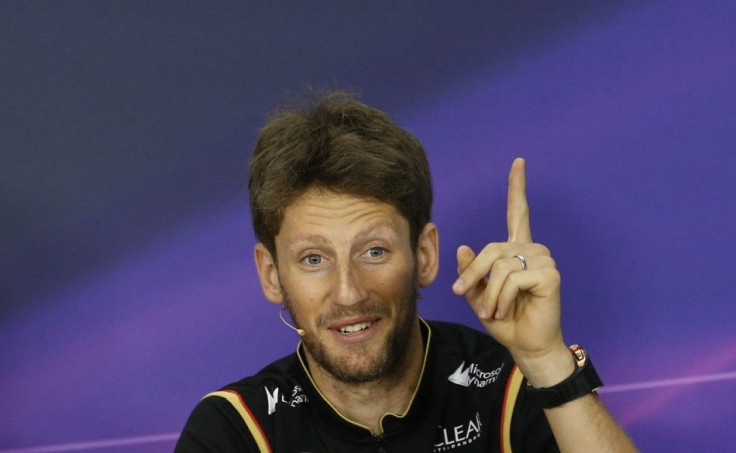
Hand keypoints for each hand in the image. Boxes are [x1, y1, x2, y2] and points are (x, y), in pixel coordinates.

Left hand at [452, 158, 570, 383]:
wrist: (526, 345)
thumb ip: (472, 271)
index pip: (518, 212)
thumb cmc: (504, 319)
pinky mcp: (550, 274)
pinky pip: (512, 278)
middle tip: (464, 294)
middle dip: (473, 274)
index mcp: (517, 250)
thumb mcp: (479, 293)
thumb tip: (464, 247)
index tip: (518, 162)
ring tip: (494, 311)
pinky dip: (501, 297)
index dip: (517, 187)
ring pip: (499, 265)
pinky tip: (506, 309)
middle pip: (491, 248)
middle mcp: (533, 249)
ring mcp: (544, 260)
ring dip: (489, 293)